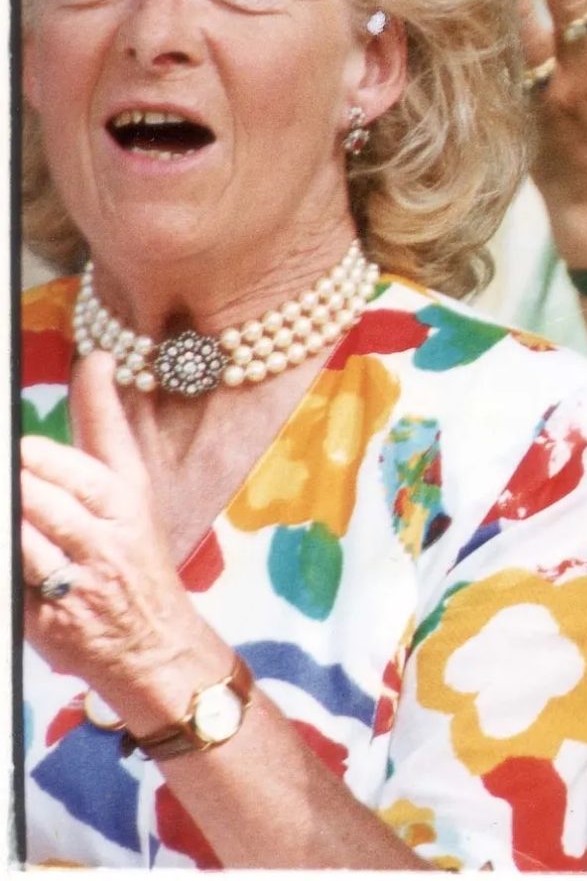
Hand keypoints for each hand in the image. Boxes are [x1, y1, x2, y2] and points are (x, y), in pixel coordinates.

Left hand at [21, 354, 233, 731]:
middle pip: (50, 489)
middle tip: (18, 468)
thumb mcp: (131, 496)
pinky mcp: (52, 615)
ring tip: (21, 509)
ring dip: (18, 519)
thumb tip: (96, 360)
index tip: (77, 381)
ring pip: (29, 533)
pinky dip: (14, 561)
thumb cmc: (132, 562)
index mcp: (128, 496)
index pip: (98, 444)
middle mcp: (110, 532)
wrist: (154, 645)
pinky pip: (17, 577)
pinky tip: (17, 553)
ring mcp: (82, 575)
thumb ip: (103, 433)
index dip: (77, 413)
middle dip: (24, 475)